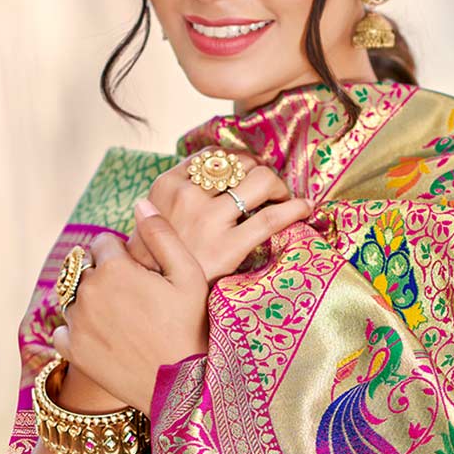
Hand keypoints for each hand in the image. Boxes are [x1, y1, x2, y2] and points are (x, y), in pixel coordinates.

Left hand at [50, 204, 209, 414]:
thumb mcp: (189, 276)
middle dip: (106, 280)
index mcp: (114, 267)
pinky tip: (104, 341)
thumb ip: (162, 235)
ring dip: (91, 305)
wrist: (182, 387)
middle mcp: (87, 290)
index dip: (124, 258)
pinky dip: (76, 333)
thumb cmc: (192, 329)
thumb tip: (140, 202)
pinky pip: (62, 330)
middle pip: (87, 270)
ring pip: (74, 299)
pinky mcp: (71, 350)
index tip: (142, 277)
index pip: (104, 243)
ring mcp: (76, 322)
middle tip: (136, 305)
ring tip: (123, 325)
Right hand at [123, 149, 315, 280]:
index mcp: (167, 185)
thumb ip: (178, 197)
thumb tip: (213, 180)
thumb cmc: (155, 261)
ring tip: (283, 198)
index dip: (237, 160)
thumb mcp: (153, 219)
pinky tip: (305, 208)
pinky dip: (294, 208)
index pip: (212, 154)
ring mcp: (209, 220)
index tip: (247, 174)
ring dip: (277, 185)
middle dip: (259, 171)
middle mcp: (187, 195)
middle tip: (267, 189)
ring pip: (260, 180)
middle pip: (240, 162)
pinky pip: (271, 218)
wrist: (148, 299)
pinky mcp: (228, 246)